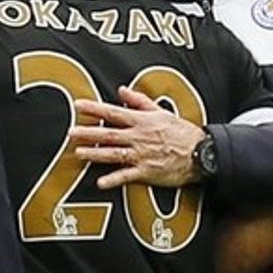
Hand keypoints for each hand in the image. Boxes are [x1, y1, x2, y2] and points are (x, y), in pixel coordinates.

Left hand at [69, 85, 206, 188]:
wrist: (201, 153)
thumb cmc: (181, 132)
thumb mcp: (160, 111)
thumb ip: (139, 101)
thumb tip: (122, 90)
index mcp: (141, 121)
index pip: (113, 112)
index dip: (94, 109)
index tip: (78, 106)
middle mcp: (138, 137)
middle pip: (108, 134)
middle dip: (88, 133)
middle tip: (71, 132)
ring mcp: (141, 155)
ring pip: (113, 153)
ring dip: (95, 153)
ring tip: (79, 153)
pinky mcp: (146, 172)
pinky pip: (127, 176)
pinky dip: (114, 180)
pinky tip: (100, 182)